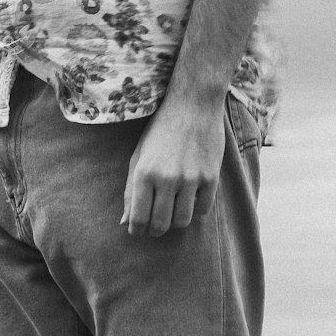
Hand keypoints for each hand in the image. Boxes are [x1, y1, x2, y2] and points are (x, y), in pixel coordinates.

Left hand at [121, 95, 225, 237]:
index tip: (139, 230)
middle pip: (160, 225)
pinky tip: (191, 195)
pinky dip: (196, 208)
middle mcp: (166, 178)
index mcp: (144, 172)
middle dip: (155, 230)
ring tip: (173, 207)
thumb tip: (125, 222)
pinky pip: (202, 210)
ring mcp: (190, 179)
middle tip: (155, 223)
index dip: (137, 230)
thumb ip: (130, 189)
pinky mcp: (211, 178)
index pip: (138, 219)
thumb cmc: (161, 130)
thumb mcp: (139, 155)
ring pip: (182, 222)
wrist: (193, 105)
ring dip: (176, 220)